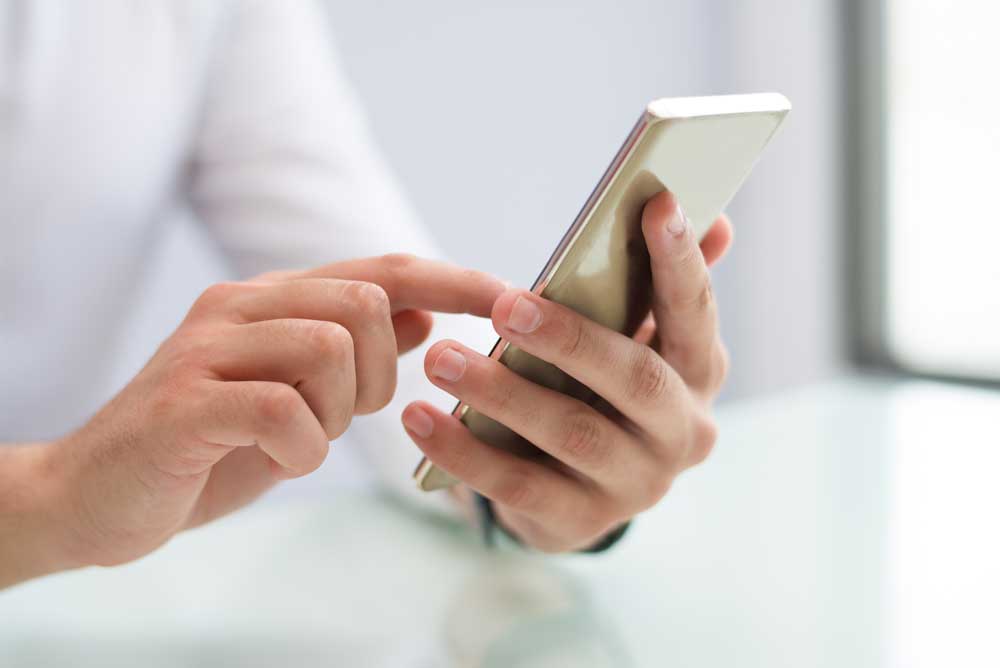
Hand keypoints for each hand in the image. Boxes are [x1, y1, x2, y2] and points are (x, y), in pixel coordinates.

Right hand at [28, 254, 503, 572]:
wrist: (96, 494)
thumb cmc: (208, 445)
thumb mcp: (296, 393)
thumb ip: (353, 348)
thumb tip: (422, 311)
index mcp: (275, 299)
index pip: (384, 268)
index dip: (455, 279)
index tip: (514, 298)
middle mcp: (243, 304)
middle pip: (366, 303)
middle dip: (378, 375)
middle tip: (337, 416)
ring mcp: (209, 346)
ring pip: (330, 347)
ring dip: (335, 413)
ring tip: (297, 439)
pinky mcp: (186, 399)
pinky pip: (283, 410)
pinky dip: (299, 449)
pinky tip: (276, 462)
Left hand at [402, 191, 732, 551]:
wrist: (580, 490)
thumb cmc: (601, 390)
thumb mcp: (633, 341)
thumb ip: (662, 287)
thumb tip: (718, 219)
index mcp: (698, 375)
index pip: (695, 314)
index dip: (680, 261)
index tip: (657, 204)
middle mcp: (681, 432)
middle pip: (635, 379)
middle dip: (570, 339)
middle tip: (505, 305)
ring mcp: (636, 484)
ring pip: (571, 433)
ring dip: (502, 393)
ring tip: (440, 358)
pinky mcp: (580, 522)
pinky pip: (517, 487)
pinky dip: (465, 452)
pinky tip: (419, 418)